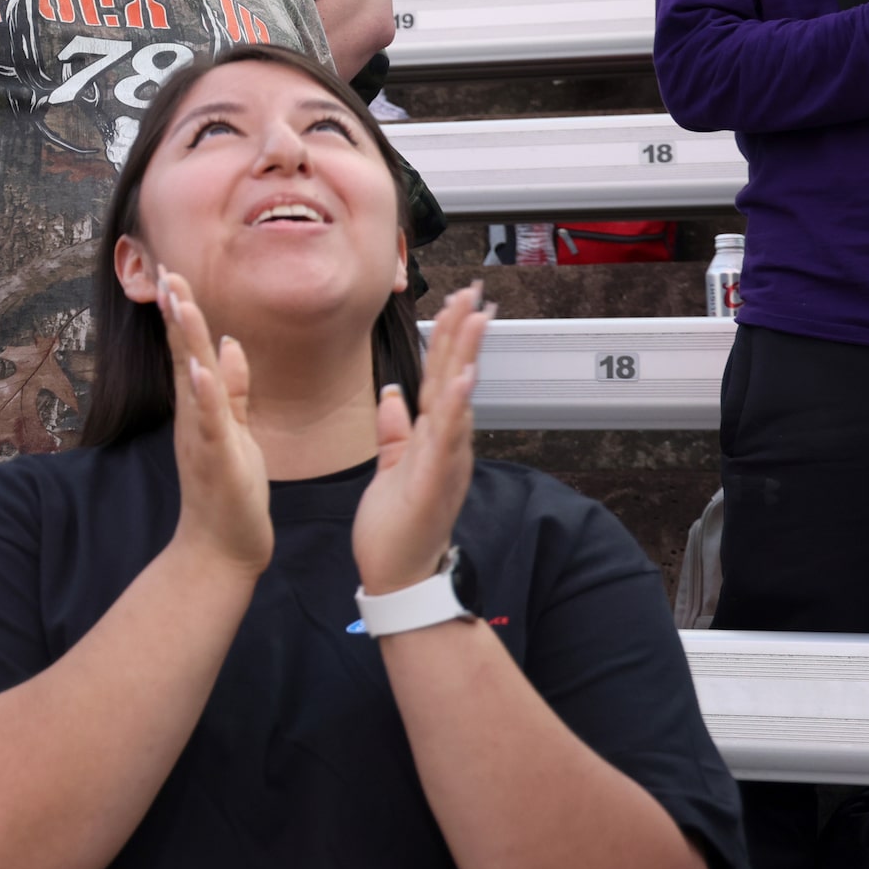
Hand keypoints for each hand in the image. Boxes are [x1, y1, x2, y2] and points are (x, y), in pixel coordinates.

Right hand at [159, 268, 273, 575]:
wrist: (220, 548)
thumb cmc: (229, 492)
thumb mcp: (236, 432)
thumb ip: (234, 390)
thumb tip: (232, 344)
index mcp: (200, 407)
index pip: (189, 350)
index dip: (181, 312)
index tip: (174, 274)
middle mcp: (193, 415)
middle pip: (183, 354)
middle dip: (176, 311)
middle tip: (166, 270)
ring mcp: (201, 435)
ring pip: (193, 378)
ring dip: (185, 339)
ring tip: (178, 301)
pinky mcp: (216, 457)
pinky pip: (210, 420)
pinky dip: (205, 392)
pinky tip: (200, 366)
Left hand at [354, 284, 491, 593]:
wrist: (399, 578)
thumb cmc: (397, 527)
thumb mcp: (393, 468)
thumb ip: (395, 431)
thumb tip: (392, 396)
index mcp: (434, 437)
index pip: (441, 376)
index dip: (449, 337)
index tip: (458, 300)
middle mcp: (448, 444)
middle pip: (455, 376)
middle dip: (465, 332)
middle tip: (476, 290)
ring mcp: (446, 461)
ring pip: (457, 398)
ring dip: (466, 357)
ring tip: (476, 318)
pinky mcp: (435, 480)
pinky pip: (447, 438)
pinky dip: (454, 407)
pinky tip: (461, 378)